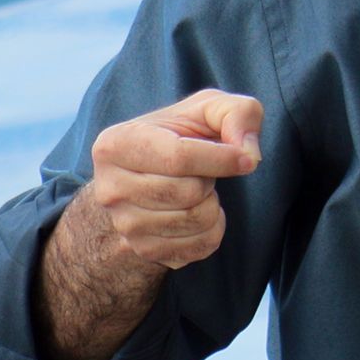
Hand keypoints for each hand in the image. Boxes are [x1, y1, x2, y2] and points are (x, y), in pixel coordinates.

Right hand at [70, 88, 262, 271]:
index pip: (178, 158)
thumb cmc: (180, 135)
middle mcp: (110, 190)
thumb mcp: (208, 108)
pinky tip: (198, 211)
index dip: (222, 159)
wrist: (147, 175)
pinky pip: (201, 246)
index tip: (245, 158)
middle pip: (189, 192)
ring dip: (213, 203)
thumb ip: (238, 113)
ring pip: (196, 220)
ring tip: (197, 189)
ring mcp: (124, 226)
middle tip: (201, 170)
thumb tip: (249, 154)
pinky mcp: (144, 251)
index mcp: (115, 145)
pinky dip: (214, 228)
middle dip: (210, 179)